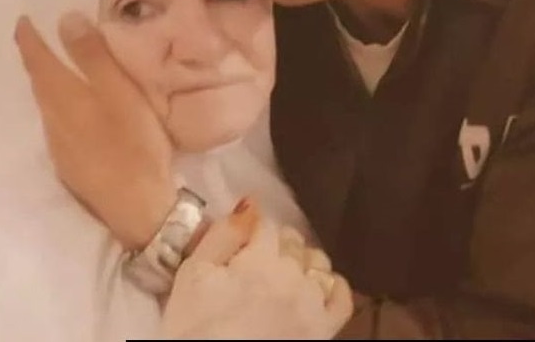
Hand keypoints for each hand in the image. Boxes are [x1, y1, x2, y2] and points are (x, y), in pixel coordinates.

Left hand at [14, 11, 174, 248]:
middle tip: (39, 40)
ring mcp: (59, 146)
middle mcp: (53, 120)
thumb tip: (65, 19)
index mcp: (63, 97)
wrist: (137, 206)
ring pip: (48, 107)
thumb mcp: (120, 91)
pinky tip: (76, 112)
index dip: (28, 39)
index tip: (22, 20)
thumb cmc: (133, 143)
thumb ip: (93, 56)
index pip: (38, 61)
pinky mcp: (70, 165)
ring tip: (59, 70)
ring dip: (48, 85)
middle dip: (36, 60)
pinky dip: (61, 108)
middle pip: (38, 84)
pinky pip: (59, 126)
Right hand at [160, 200, 352, 339]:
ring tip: (282, 275)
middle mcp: (294, 276)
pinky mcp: (324, 332)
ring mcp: (313, 305)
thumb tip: (249, 205)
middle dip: (275, 244)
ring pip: (318, 263)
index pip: (265, 224)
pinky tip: (317, 288)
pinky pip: (342, 298)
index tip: (241, 242)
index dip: (251, 230)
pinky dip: (332, 286)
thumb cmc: (194, 330)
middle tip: (254, 261)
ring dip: (302, 261)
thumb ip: (221, 235)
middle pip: (293, 242)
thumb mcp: (191, 276)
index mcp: (260, 259)